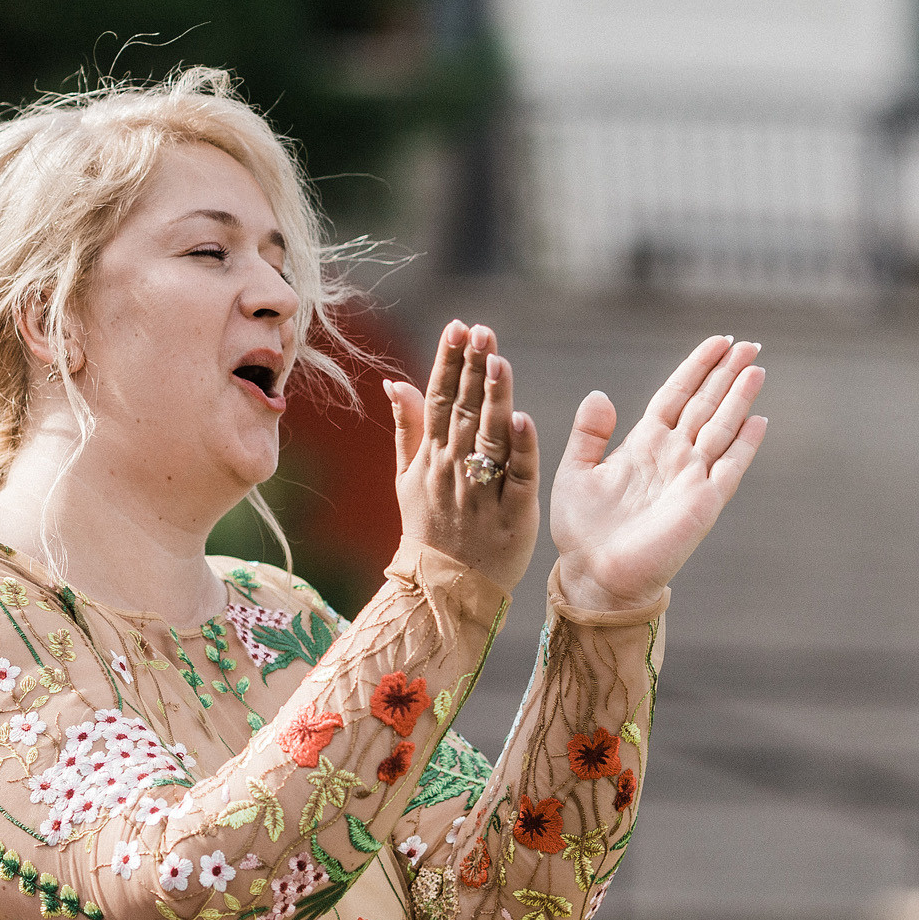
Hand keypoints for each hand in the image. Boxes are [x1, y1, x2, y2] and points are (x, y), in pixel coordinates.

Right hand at [383, 321, 541, 591]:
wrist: (443, 591)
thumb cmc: (430, 529)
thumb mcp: (407, 477)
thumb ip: (408, 427)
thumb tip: (396, 381)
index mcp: (431, 457)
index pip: (440, 399)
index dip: (448, 363)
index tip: (458, 328)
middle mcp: (454, 469)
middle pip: (465, 411)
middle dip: (473, 369)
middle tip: (482, 331)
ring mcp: (482, 491)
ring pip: (490, 438)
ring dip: (495, 399)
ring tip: (499, 361)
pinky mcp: (513, 515)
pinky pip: (517, 478)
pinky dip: (520, 450)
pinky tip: (522, 420)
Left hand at [550, 334, 767, 611]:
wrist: (595, 573)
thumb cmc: (582, 529)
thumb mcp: (574, 472)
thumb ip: (588, 433)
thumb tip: (599, 394)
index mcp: (643, 444)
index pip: (676, 395)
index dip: (697, 368)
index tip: (717, 341)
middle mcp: (672, 455)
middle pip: (706, 404)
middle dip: (727, 373)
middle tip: (749, 343)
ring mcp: (691, 478)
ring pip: (721, 428)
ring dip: (740, 399)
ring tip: (757, 369)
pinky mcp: (703, 503)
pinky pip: (729, 468)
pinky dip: (744, 445)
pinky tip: (758, 420)